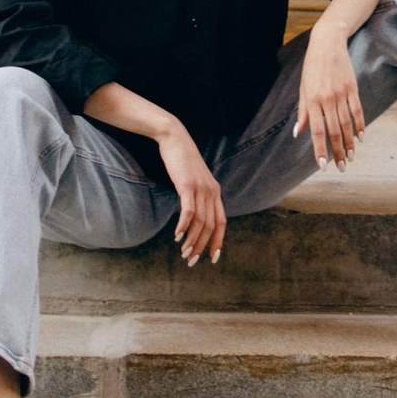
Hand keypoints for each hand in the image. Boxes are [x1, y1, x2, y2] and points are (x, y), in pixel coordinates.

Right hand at [158, 121, 224, 265]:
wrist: (175, 137)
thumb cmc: (182, 160)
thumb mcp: (195, 180)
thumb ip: (199, 196)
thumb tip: (195, 217)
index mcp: (215, 191)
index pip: (221, 222)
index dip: (218, 242)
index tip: (212, 258)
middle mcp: (211, 191)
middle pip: (210, 226)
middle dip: (201, 246)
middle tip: (190, 260)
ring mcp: (200, 187)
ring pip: (200, 222)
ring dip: (191, 240)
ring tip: (183, 252)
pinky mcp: (187, 184)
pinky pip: (188, 210)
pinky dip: (183, 226)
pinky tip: (177, 235)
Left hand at [294, 17, 365, 168]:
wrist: (328, 42)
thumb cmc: (312, 66)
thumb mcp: (303, 88)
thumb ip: (302, 112)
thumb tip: (298, 133)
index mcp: (312, 100)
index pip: (316, 130)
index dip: (320, 149)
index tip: (323, 165)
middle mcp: (327, 99)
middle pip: (334, 131)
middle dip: (338, 152)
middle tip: (342, 167)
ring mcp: (341, 93)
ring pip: (346, 124)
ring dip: (349, 143)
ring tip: (351, 157)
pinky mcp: (352, 88)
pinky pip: (357, 110)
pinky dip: (360, 125)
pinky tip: (360, 137)